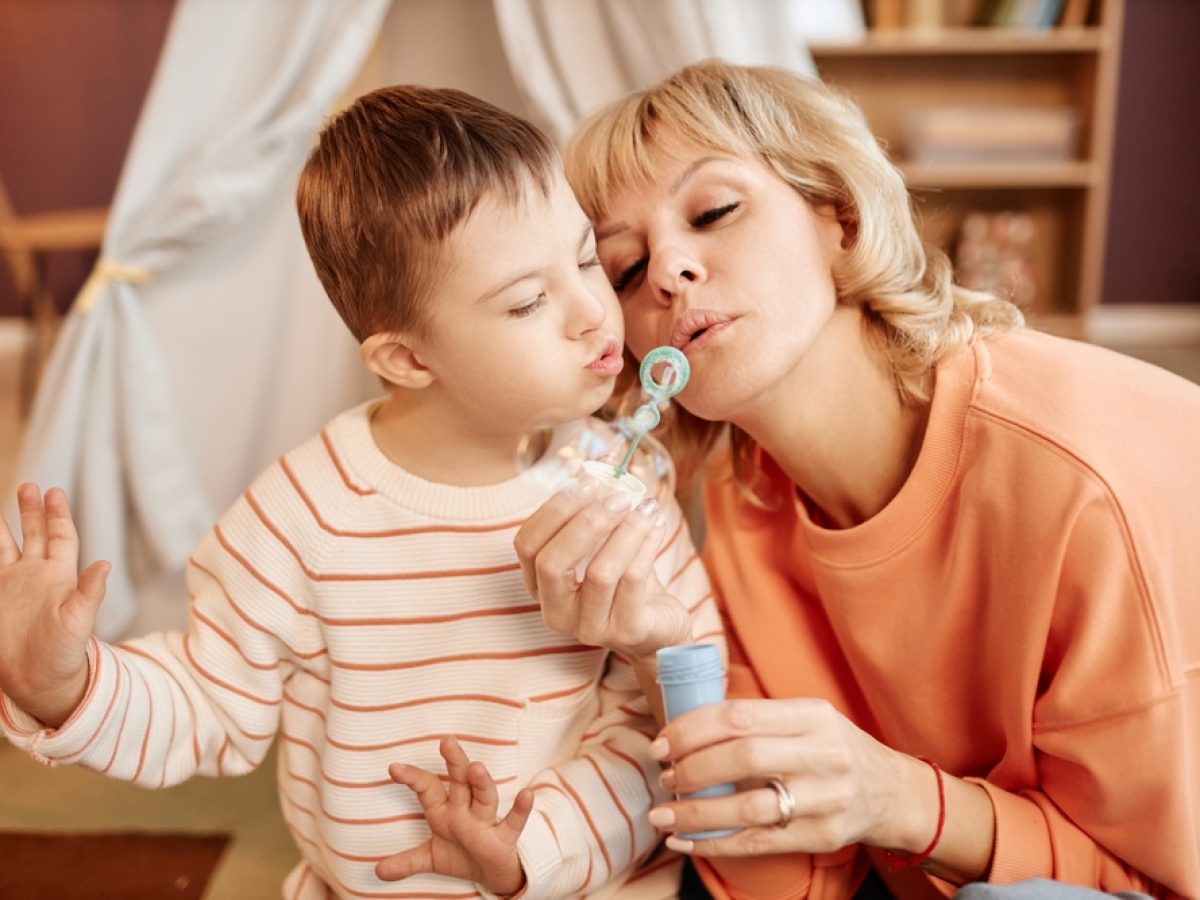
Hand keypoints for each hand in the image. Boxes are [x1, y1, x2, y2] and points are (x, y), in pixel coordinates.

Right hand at [0, 484, 108, 727]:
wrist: (38, 681)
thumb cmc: (65, 653)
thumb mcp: (78, 622)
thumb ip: (89, 593)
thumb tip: (106, 565)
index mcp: (59, 576)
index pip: (60, 537)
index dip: (57, 514)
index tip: (53, 492)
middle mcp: (35, 575)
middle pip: (35, 534)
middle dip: (31, 510)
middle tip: (30, 486)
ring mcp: (12, 585)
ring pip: (6, 547)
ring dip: (2, 528)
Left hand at [375, 736, 532, 894]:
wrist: (492, 873)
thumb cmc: (462, 854)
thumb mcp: (431, 858)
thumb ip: (406, 862)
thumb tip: (377, 871)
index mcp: (445, 810)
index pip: (428, 788)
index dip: (412, 777)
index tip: (393, 768)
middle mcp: (465, 810)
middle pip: (460, 781)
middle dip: (454, 762)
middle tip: (446, 741)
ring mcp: (486, 822)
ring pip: (485, 797)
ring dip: (481, 783)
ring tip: (476, 768)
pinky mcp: (505, 838)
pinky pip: (514, 822)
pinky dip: (521, 809)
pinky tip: (526, 794)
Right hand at [514, 478, 690, 659]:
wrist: (660, 625)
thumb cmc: (625, 578)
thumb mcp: (605, 541)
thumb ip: (599, 505)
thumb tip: (612, 456)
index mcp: (539, 584)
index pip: (526, 544)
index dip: (554, 510)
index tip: (588, 483)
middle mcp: (556, 611)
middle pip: (553, 562)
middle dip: (588, 521)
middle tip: (620, 497)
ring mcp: (589, 627)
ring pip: (601, 572)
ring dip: (626, 531)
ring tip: (647, 508)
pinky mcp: (626, 632)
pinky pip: (633, 583)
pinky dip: (647, 546)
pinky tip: (657, 527)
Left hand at [645, 698, 935, 858]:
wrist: (891, 792)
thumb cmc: (833, 749)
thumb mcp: (807, 719)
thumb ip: (758, 720)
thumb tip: (686, 727)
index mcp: (812, 715)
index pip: (740, 717)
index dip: (693, 730)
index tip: (663, 742)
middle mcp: (822, 754)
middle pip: (743, 758)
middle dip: (692, 769)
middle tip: (664, 776)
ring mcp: (826, 798)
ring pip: (749, 807)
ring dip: (696, 813)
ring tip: (663, 815)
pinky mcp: (823, 835)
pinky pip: (759, 843)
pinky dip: (715, 843)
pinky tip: (685, 842)